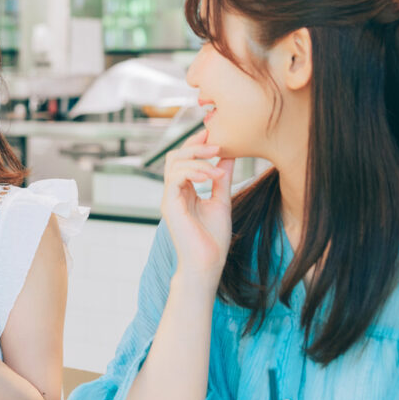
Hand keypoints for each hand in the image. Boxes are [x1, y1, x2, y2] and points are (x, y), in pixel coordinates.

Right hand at [160, 129, 233, 292]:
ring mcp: (169, 198)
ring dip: (198, 159)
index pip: (184, 159)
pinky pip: (175, 178)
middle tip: (217, 144)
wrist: (207, 263)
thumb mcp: (222, 200)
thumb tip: (229, 156)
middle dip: (195, 147)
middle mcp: (173, 192)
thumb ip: (222, 178)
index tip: (214, 136)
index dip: (196, 145)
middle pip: (174, 156)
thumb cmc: (213, 238)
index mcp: (184, 190)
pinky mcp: (169, 205)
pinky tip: (212, 176)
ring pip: (174, 164)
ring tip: (218, 164)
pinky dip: (194, 172)